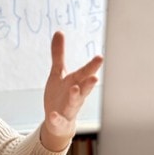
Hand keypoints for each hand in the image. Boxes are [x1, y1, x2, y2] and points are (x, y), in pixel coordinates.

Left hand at [41, 31, 102, 151]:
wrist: (58, 122)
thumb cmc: (61, 95)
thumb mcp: (57, 73)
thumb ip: (59, 54)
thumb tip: (59, 32)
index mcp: (76, 82)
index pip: (85, 73)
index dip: (92, 66)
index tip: (100, 57)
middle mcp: (75, 95)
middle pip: (84, 88)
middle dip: (89, 83)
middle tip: (95, 77)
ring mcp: (68, 109)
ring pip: (75, 103)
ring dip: (76, 97)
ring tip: (75, 89)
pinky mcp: (59, 121)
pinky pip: (58, 120)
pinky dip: (56, 118)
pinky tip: (53, 115)